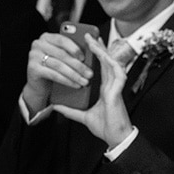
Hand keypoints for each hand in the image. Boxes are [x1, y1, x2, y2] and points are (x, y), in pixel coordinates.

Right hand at [22, 31, 93, 112]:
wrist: (39, 83)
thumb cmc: (55, 68)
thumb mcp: (63, 57)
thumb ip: (74, 49)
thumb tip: (96, 41)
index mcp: (47, 37)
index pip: (62, 39)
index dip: (74, 48)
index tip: (85, 58)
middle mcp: (38, 44)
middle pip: (61, 54)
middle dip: (78, 65)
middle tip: (90, 74)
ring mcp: (33, 56)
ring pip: (58, 65)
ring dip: (74, 74)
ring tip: (85, 81)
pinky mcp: (32, 68)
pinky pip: (53, 74)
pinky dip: (66, 80)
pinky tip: (75, 85)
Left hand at [51, 33, 134, 147]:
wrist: (115, 138)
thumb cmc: (104, 127)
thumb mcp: (82, 115)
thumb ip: (70, 110)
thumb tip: (56, 106)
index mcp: (104, 89)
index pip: (99, 67)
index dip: (95, 56)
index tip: (87, 45)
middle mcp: (111, 85)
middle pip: (105, 62)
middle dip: (98, 48)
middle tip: (89, 35)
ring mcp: (115, 87)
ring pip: (111, 64)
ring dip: (103, 51)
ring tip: (94, 40)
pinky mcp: (118, 92)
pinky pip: (118, 74)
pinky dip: (112, 64)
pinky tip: (106, 56)